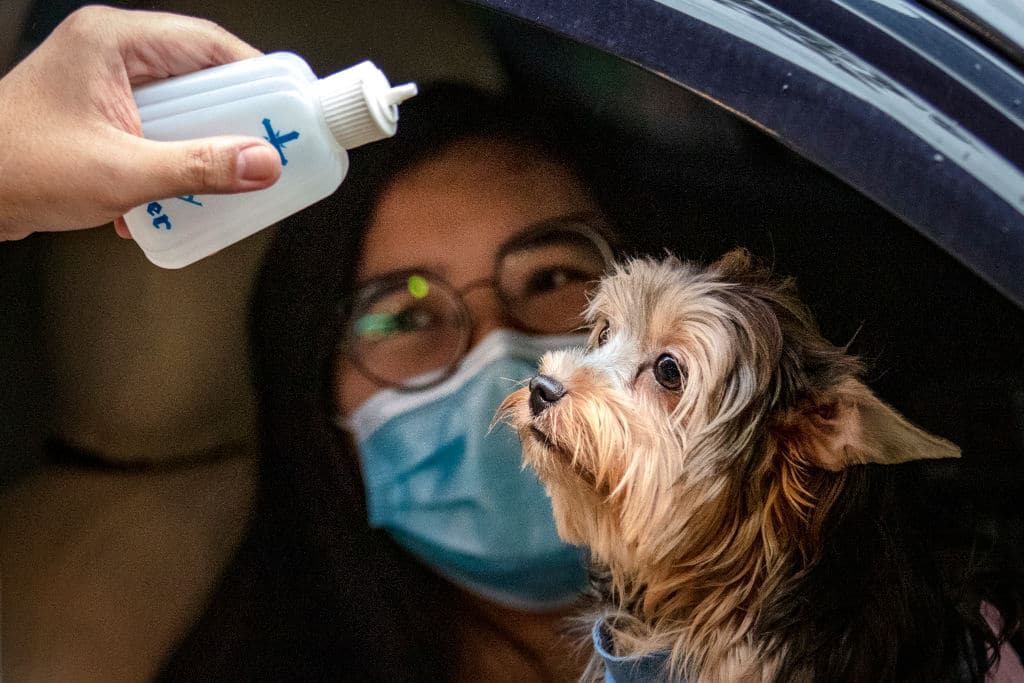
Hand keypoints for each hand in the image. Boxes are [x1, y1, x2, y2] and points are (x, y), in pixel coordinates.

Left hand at [0, 6, 282, 239]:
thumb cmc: (14, 167)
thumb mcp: (122, 172)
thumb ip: (198, 168)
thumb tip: (259, 162)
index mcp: (111, 42)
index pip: (207, 44)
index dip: (256, 75)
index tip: (288, 107)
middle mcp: (110, 55)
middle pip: (200, 77)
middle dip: (235, 118)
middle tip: (268, 147)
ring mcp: (106, 86)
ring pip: (183, 108)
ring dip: (205, 146)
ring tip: (226, 176)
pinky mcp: (104, 117)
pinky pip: (161, 130)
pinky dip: (177, 161)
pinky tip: (179, 194)